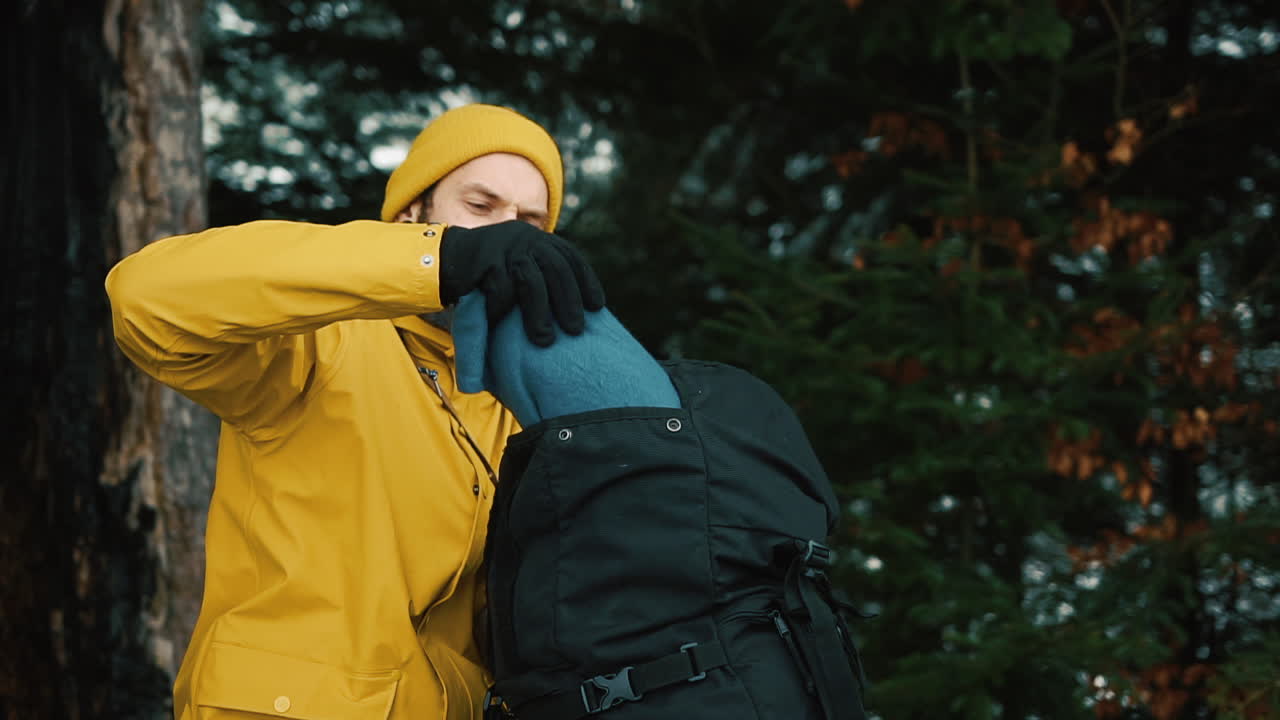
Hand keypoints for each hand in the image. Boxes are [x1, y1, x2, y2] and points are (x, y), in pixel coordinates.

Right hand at [439, 221, 605, 345]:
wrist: (448, 259)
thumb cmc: (491, 274)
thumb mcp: (521, 267)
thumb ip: (544, 278)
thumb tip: (577, 311)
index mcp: (538, 239)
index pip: (570, 258)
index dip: (586, 281)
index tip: (597, 307)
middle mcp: (525, 238)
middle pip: (556, 268)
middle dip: (568, 301)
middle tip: (576, 330)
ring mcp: (504, 247)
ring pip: (531, 281)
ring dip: (540, 313)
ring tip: (545, 340)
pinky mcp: (484, 260)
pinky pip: (501, 290)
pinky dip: (504, 311)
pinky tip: (504, 327)